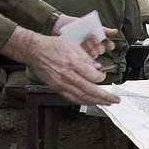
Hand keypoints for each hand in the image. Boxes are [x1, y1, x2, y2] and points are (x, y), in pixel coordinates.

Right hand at [1, 27, 120, 105]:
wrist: (34, 50)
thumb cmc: (52, 46)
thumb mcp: (73, 45)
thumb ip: (86, 58)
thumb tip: (97, 67)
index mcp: (73, 63)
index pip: (93, 76)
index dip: (101, 78)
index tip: (103, 76)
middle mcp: (67, 75)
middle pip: (89, 90)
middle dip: (104, 97)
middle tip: (114, 100)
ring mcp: (61, 83)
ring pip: (81, 97)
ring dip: (95, 102)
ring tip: (106, 103)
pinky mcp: (56, 88)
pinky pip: (71, 98)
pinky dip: (82, 101)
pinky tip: (89, 102)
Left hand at [79, 27, 116, 59]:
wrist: (62, 25)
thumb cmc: (78, 24)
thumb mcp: (91, 25)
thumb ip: (104, 29)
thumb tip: (115, 31)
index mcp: (98, 38)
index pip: (107, 44)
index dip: (109, 45)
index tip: (110, 46)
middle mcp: (93, 46)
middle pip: (100, 50)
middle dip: (99, 46)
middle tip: (94, 39)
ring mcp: (86, 50)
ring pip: (93, 54)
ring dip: (92, 50)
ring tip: (87, 42)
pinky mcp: (78, 54)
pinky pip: (84, 58)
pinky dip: (85, 55)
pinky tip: (83, 49)